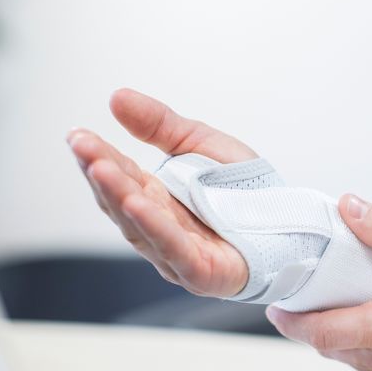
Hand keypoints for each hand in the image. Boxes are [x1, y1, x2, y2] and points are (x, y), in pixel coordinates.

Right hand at [68, 88, 255, 296]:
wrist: (293, 224)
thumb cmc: (246, 192)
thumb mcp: (200, 145)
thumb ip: (161, 125)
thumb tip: (117, 97)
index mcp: (157, 198)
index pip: (120, 177)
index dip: (97, 157)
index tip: (78, 135)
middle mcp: (161, 228)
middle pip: (123, 202)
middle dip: (101, 173)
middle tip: (82, 145)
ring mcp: (178, 254)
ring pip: (141, 227)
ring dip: (118, 198)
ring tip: (100, 169)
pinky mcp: (202, 272)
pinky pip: (175, 250)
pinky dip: (154, 228)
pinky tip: (136, 204)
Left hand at [266, 195, 371, 370]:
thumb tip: (351, 208)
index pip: (320, 333)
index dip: (292, 321)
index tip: (279, 308)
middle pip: (332, 346)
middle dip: (316, 323)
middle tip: (314, 297)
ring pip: (354, 359)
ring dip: (344, 335)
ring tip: (350, 304)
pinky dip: (370, 348)